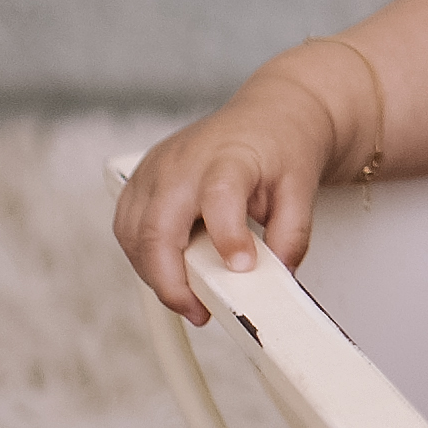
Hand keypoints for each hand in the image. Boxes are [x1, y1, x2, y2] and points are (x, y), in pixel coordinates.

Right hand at [112, 66, 341, 323]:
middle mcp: (182, 162)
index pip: (219, 196)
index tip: (241, 268)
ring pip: (132, 234)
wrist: (267, 115)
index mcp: (228, 158)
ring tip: (189, 297)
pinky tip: (171, 270)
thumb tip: (277, 278)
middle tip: (199, 311)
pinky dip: (143, 257)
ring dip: (154, 274)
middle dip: (170, 281)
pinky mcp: (140, 180)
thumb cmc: (281, 148)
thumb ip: (292, 235)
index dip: (227, 236)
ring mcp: (154, 169)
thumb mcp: (302, 188)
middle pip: (156, 227)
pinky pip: (126, 227)